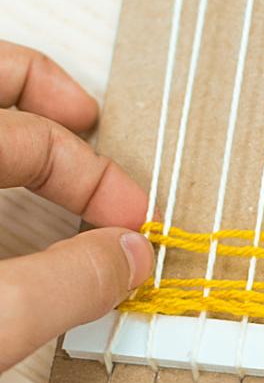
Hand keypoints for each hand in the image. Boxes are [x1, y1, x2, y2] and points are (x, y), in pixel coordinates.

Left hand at [0, 41, 152, 370]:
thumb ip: (68, 286)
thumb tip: (130, 260)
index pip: (27, 138)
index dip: (94, 178)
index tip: (131, 220)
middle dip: (45, 96)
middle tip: (89, 118)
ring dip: (20, 121)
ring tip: (58, 133)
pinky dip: (1, 169)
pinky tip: (16, 196)